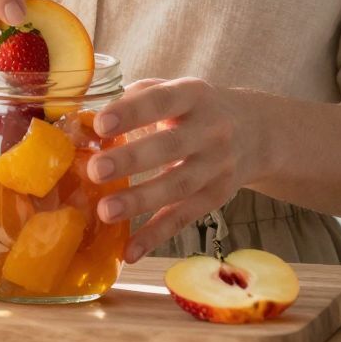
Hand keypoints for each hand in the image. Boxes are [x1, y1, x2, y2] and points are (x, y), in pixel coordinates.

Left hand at [85, 78, 266, 260]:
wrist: (256, 132)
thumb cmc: (195, 109)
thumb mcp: (175, 90)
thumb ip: (135, 100)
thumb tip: (83, 121)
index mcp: (193, 95)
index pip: (162, 100)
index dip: (132, 111)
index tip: (101, 123)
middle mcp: (210, 130)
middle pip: (171, 146)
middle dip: (133, 159)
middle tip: (96, 170)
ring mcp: (216, 167)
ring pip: (178, 186)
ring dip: (140, 201)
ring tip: (105, 211)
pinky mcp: (214, 198)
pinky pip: (183, 218)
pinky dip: (155, 236)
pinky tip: (129, 251)